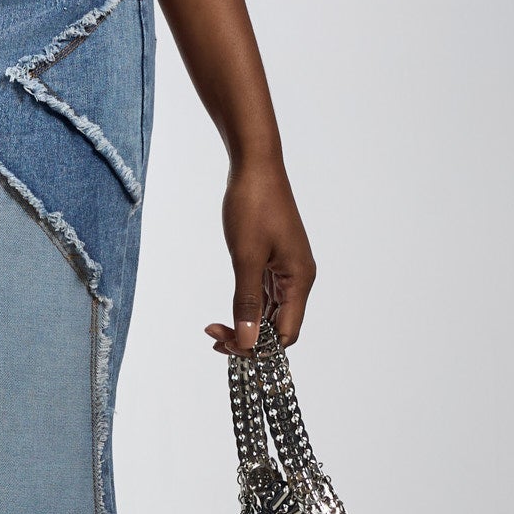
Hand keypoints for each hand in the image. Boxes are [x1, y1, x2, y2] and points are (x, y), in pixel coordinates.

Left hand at [206, 159, 314, 353]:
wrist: (255, 165)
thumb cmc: (254, 205)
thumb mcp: (246, 257)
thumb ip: (247, 301)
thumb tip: (248, 342)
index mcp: (299, 280)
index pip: (285, 334)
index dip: (257, 347)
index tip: (225, 344)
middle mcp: (299, 278)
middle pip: (278, 327)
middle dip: (248, 338)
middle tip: (214, 337)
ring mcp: (287, 269)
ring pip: (271, 312)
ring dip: (246, 324)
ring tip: (215, 329)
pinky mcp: (275, 260)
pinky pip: (266, 295)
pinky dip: (248, 306)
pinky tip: (229, 310)